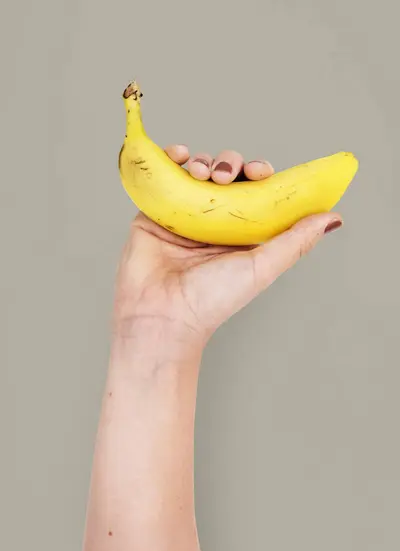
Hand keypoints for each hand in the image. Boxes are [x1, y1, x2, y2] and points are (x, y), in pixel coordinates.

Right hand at [113, 146, 341, 345]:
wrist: (163, 314)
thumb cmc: (212, 299)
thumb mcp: (261, 267)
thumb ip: (295, 241)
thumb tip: (333, 217)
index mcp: (240, 234)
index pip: (254, 192)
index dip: (259, 174)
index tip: (261, 171)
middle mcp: (213, 222)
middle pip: (227, 177)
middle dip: (230, 165)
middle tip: (225, 175)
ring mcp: (183, 215)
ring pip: (198, 172)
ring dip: (203, 162)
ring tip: (202, 173)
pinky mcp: (156, 212)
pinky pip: (165, 177)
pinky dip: (172, 159)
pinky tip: (180, 156)